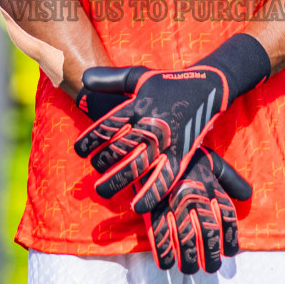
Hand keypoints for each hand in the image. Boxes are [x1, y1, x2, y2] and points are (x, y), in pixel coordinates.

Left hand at [75, 64, 231, 213]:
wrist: (206, 88)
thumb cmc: (166, 83)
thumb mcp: (138, 77)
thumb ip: (110, 80)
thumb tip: (83, 79)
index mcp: (138, 105)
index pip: (108, 125)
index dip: (90, 140)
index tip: (78, 151)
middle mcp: (151, 124)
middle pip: (120, 148)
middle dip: (102, 162)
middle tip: (93, 168)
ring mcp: (167, 141)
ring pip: (138, 165)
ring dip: (118, 180)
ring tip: (102, 191)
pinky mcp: (182, 154)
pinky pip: (165, 178)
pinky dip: (151, 193)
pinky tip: (137, 206)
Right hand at [149, 148, 251, 274]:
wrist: (152, 142)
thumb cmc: (184, 156)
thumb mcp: (211, 162)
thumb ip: (230, 179)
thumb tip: (247, 195)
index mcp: (210, 185)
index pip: (227, 218)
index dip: (230, 239)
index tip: (229, 253)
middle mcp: (195, 196)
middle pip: (209, 233)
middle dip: (211, 256)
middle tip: (211, 268)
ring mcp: (172, 204)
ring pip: (186, 240)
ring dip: (189, 260)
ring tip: (190, 269)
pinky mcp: (152, 208)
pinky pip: (159, 237)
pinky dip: (164, 254)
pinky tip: (167, 263)